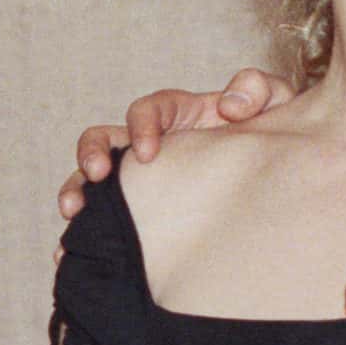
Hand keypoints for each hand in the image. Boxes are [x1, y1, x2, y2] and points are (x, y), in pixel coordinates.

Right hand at [57, 68, 296, 220]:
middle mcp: (152, 141)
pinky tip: (72, 254)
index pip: (148, 110)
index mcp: (179, 114)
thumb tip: (230, 106)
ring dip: (76, 190)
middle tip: (94, 176)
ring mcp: (141, 175)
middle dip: (92, 153)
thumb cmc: (270, 130)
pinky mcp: (141, 206)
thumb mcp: (274, 102)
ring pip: (92, 178)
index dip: (142, 125)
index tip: (147, 153)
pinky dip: (85, 231)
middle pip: (104, 137)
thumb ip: (258, 90)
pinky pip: (104, 216)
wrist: (273, 169)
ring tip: (71, 214)